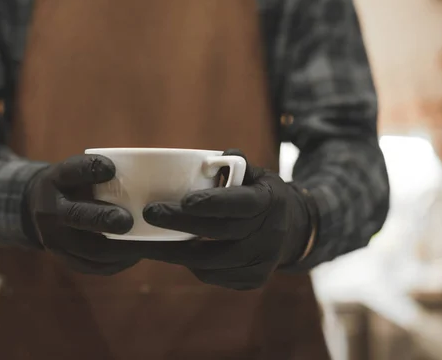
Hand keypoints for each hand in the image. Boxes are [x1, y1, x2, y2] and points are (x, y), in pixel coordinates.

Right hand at [23, 154, 140, 274]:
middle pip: (77, 216)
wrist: (42, 210)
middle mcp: (50, 212)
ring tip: (145, 243)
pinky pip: (95, 265)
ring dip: (120, 247)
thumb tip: (147, 169)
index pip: (70, 172)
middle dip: (103, 218)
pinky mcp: (67, 260)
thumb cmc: (75, 185)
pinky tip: (138, 254)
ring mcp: (55, 240)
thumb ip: (102, 169)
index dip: (89, 169)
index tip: (110, 168)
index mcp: (55, 181)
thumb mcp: (79, 170)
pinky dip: (119, 261)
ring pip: (89, 249)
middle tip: (127, 220)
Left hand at [141, 150, 312, 289]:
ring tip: (147, 240)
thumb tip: (206, 160)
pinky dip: (191, 264)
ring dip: (175, 251)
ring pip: (211, 262)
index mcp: (270, 202)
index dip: (213, 203)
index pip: (241, 204)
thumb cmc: (262, 195)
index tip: (184, 200)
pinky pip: (214, 276)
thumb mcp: (257, 174)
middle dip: (180, 224)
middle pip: (219, 233)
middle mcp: (270, 234)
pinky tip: (173, 252)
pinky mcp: (252, 280)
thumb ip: (234, 165)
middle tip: (150, 214)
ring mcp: (262, 261)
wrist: (293, 230)